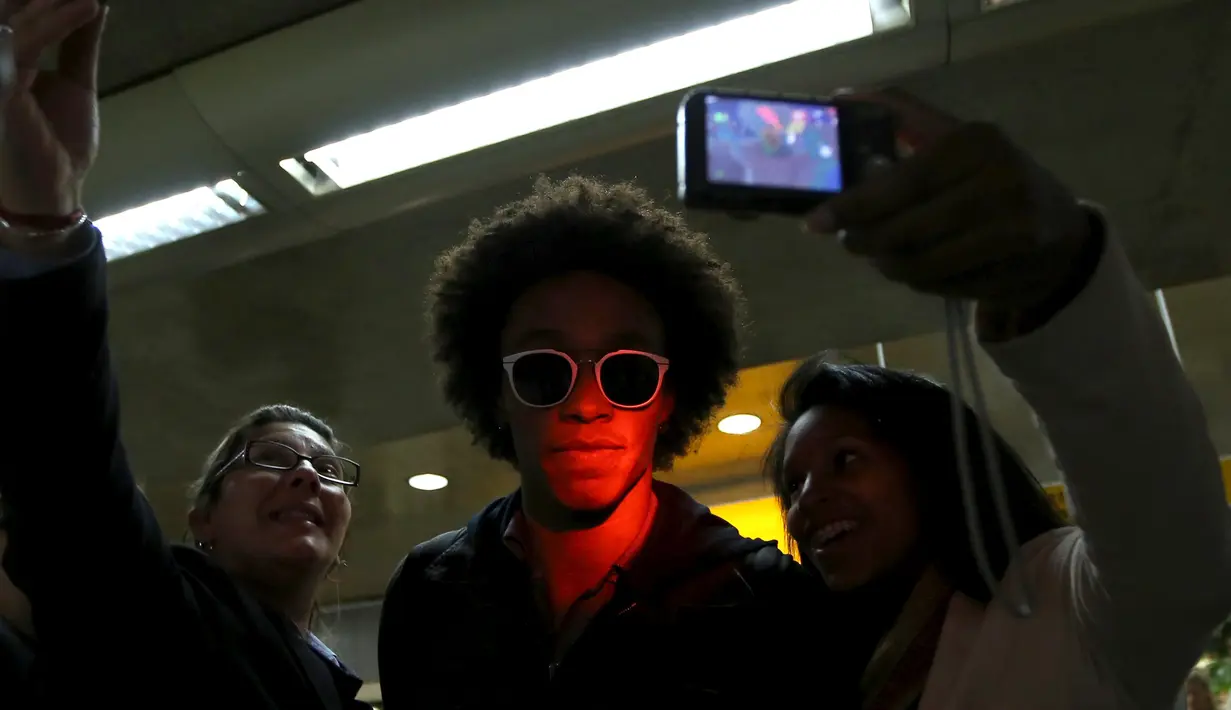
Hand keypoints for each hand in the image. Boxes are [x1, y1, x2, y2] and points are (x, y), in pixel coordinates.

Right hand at [0, 0, 105, 217]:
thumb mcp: (75, 83)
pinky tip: (87, 9)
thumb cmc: (56, 141)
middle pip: (11, 12)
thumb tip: (93, 4)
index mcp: (7, 60)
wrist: (54, 191)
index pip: (18, 15)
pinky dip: (57, 24)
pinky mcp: (1, 93)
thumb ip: (78, 44)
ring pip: (18, 22)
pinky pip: (26, 47)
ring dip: (57, 3)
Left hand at [805, 90, 1098, 333]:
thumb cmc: (993, 178)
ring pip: (920, 264)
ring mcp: (1011, 232)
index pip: (901, 183)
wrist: (1062, 233)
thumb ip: (906, 119)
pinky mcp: (1013, 272)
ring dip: (888, 266)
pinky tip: (918, 268)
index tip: (815, 223)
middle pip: (906, 230)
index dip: (853, 207)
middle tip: (851, 242)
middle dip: (866, 242)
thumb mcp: (958, 141)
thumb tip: (842, 97)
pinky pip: (941, 286)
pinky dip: (918, 281)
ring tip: (880, 256)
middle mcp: (999, 184)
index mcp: (977, 143)